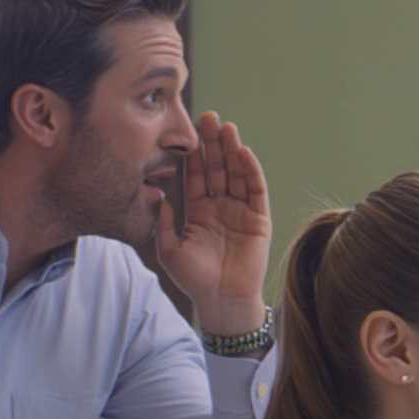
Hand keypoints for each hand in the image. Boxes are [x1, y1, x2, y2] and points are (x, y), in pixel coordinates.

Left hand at [158, 112, 271, 331]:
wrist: (221, 301)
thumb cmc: (194, 280)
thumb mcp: (168, 249)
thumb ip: (163, 223)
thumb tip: (159, 197)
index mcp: (199, 212)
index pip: (197, 176)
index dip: (193, 153)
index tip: (188, 130)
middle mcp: (221, 208)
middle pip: (218, 168)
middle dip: (213, 143)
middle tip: (208, 117)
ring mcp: (241, 213)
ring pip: (237, 174)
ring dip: (232, 150)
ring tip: (226, 127)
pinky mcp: (259, 220)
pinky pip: (255, 191)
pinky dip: (250, 171)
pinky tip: (242, 152)